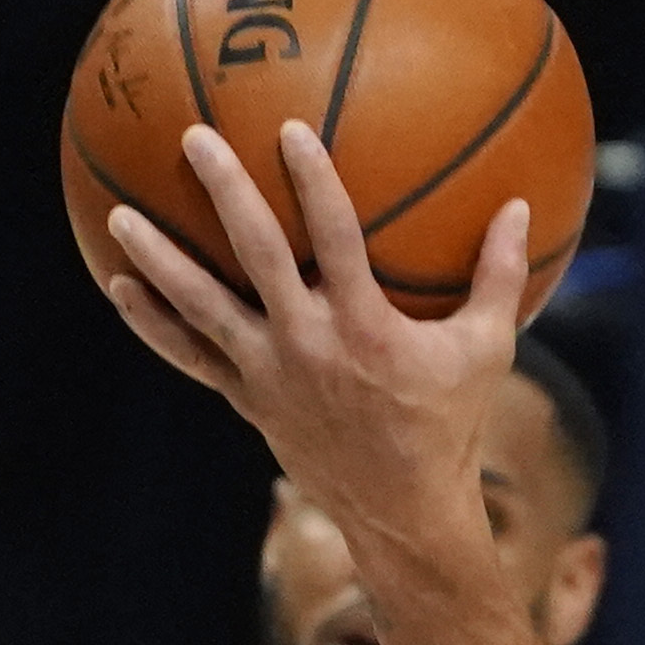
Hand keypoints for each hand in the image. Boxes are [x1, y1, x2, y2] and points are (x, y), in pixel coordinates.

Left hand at [103, 120, 520, 571]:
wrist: (401, 515)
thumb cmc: (451, 425)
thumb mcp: (487, 350)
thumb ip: (500, 275)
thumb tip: (524, 207)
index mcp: (364, 327)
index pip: (335, 239)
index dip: (313, 182)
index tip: (288, 130)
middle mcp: (306, 345)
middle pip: (255, 254)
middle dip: (224, 192)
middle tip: (194, 138)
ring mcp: (268, 374)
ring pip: (202, 307)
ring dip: (158, 260)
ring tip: (121, 216)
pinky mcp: (247, 399)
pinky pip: (191, 356)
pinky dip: (153, 324)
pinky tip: (120, 289)